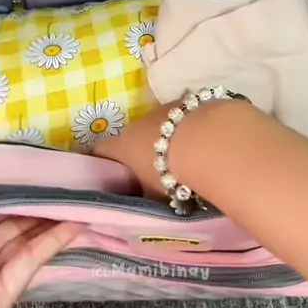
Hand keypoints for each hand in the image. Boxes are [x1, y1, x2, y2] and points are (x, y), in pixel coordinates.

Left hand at [0, 201, 80, 307]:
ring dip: (47, 225)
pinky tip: (71, 227)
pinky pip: (27, 266)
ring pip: (22, 247)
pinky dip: (51, 245)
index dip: (2, 204)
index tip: (24, 186)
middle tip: (57, 191)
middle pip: (6, 233)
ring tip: (73, 203)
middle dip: (30, 212)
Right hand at [92, 101, 211, 198]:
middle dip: (140, 151)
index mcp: (124, 145)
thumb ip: (145, 198)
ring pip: (159, 126)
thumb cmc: (171, 172)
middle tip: (151, 170)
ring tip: (182, 158)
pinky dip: (187, 130)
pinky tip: (201, 144)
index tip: (100, 169)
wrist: (208, 141)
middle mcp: (139, 122)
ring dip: (166, 139)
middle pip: (132, 137)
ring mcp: (164, 109)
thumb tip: (143, 204)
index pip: (100, 149)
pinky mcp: (189, 102)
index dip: (98, 159)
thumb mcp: (153, 194)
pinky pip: (182, 119)